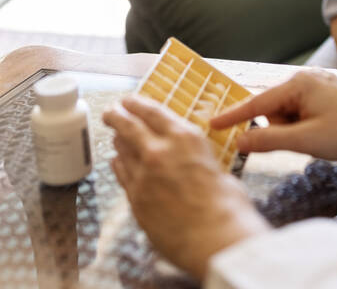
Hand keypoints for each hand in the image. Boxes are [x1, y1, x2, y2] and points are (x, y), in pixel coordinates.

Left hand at [102, 95, 269, 279]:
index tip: (128, 100)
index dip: (136, 103)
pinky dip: (118, 165)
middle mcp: (159, 150)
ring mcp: (143, 175)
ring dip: (117, 142)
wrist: (215, 236)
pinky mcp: (135, 199)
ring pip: (121, 150)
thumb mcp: (216, 164)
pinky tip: (117, 163)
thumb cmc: (226, 204)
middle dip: (116, 117)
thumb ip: (196, 157)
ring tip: (115, 138)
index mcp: (184, 137)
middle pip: (128, 126)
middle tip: (110, 112)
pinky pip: (121, 175)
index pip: (151, 111)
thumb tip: (190, 161)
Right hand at [212, 70, 336, 167]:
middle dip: (280, 131)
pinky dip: (306, 130)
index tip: (210, 124)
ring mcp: (318, 87)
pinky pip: (303, 115)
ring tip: (320, 140)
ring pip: (289, 116)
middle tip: (304, 143)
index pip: (255, 103)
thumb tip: (239, 141)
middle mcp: (305, 80)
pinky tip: (325, 137)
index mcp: (297, 84)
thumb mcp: (306, 141)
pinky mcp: (327, 97)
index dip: (232, 116)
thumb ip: (268, 141)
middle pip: (273, 111)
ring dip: (295, 133)